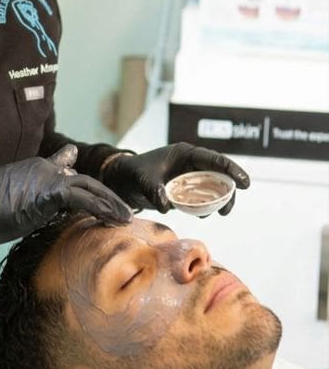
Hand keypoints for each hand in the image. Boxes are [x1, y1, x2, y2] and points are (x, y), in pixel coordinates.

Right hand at [0, 144, 131, 248]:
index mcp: (35, 169)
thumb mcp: (11, 200)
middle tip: (123, 210)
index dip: (85, 183)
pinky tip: (115, 219)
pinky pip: (84, 199)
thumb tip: (43, 209)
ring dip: (111, 203)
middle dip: (106, 196)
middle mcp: (44, 168)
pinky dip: (102, 208)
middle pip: (84, 180)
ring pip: (89, 187)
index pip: (66, 170)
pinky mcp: (48, 192)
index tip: (101, 196)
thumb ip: (31, 201)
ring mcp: (47, 178)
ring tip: (126, 218)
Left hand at [101, 142, 249, 214]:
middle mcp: (190, 164)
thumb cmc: (133, 172)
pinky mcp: (184, 189)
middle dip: (228, 190)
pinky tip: (203, 215)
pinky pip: (201, 197)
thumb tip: (167, 206)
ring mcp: (188, 176)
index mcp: (185, 154)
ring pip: (212, 187)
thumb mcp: (143, 179)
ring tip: (220, 213)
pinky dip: (205, 206)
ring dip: (218, 200)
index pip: (213, 159)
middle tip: (228, 209)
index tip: (245, 182)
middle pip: (218, 175)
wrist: (123, 180)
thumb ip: (155, 190)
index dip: (231, 169)